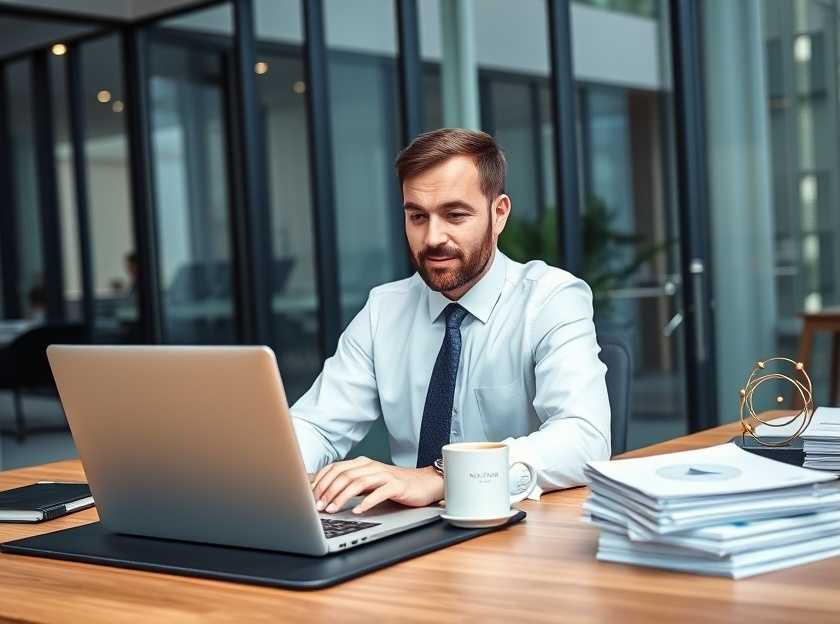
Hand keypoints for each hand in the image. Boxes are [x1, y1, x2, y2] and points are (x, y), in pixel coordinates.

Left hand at [311, 456, 443, 514]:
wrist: (425, 483)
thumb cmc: (395, 485)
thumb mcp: (369, 482)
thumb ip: (351, 484)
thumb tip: (325, 494)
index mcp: (362, 463)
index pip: (335, 468)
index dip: (321, 481)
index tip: (311, 496)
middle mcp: (371, 466)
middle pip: (344, 475)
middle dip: (328, 491)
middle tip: (319, 507)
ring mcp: (384, 475)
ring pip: (358, 483)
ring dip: (342, 497)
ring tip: (333, 509)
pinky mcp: (397, 485)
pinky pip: (379, 493)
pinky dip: (366, 502)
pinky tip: (358, 511)